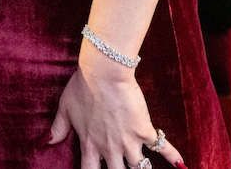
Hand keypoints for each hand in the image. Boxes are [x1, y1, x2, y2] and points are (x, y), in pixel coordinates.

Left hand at [49, 54, 184, 168]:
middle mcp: (109, 148)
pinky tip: (182, 165)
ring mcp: (128, 141)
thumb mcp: (65, 107)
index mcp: (89, 144)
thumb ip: (58, 127)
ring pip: (140, 168)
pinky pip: (162, 147)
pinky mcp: (144, 130)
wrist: (103, 72)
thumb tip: (48, 141)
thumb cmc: (82, 86)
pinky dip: (174, 157)